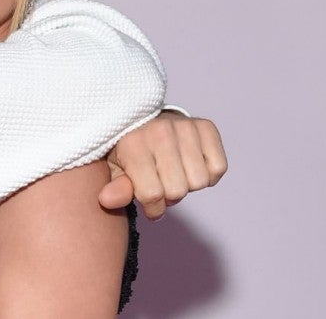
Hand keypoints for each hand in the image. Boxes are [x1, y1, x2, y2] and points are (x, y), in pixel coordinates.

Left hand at [98, 112, 226, 219]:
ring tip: (175, 172)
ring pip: (199, 182)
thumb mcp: (117, 169)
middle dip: (170, 196)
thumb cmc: (130, 149)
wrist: (146, 118)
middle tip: (162, 183)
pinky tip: (192, 164)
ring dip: (188, 184)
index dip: (152, 207)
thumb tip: (106, 200)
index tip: (149, 202)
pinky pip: (218, 168)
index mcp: (133, 144)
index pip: (151, 194)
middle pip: (178, 191)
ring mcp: (184, 127)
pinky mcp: (206, 126)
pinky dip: (209, 174)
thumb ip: (116, 187)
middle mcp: (159, 132)